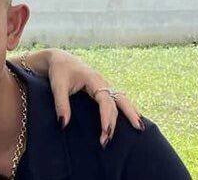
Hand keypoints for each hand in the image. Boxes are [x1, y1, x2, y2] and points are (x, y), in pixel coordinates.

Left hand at [14, 48, 143, 145]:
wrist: (59, 58)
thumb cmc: (59, 71)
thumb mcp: (57, 86)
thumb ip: (61, 105)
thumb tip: (63, 125)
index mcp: (93, 79)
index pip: (105, 100)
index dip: (106, 117)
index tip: (105, 132)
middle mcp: (102, 82)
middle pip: (118, 101)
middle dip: (119, 119)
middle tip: (111, 139)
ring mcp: (104, 84)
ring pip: (122, 99)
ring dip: (129, 114)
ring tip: (139, 129)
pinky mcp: (103, 88)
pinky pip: (119, 99)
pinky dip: (128, 108)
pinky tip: (135, 117)